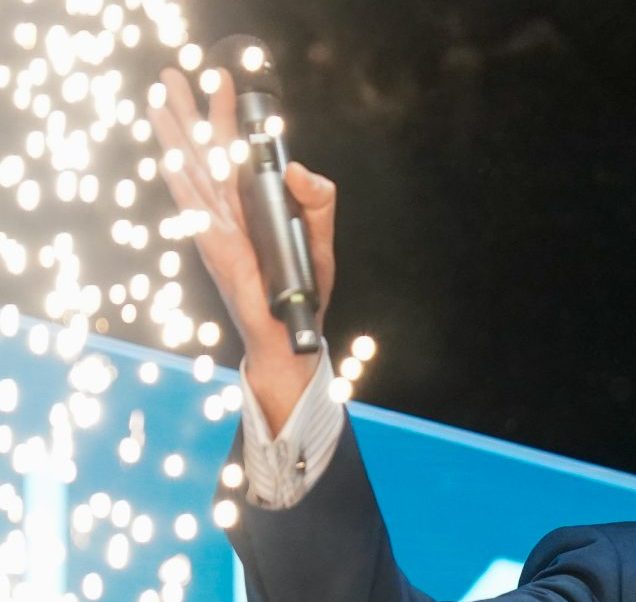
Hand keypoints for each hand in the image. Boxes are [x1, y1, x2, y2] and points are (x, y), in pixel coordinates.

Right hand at [148, 67, 336, 430]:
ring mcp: (219, 231)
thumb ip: (317, 200)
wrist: (292, 334)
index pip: (235, 153)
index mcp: (250, 205)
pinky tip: (173, 159)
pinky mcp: (220, 251)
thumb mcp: (320, 238)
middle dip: (189, 114)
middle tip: (173, 75)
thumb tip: (297, 167)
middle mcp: (229, 214)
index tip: (221, 82)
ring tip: (159, 101)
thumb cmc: (301, 288)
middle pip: (205, 155)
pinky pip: (200, 214)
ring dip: (177, 138)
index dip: (227, 118)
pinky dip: (186, 186)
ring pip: (193, 175)